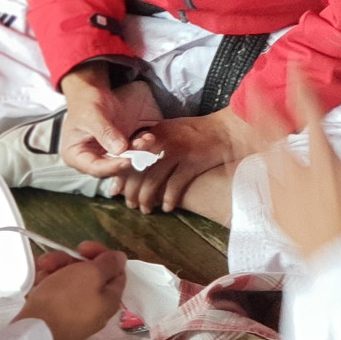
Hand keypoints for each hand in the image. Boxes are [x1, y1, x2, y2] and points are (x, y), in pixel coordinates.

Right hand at [15, 240, 127, 339]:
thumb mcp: (90, 274)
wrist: (33, 333)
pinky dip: (47, 286)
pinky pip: (56, 297)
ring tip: (41, 269)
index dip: (101, 254)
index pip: (115, 271)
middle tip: (52, 258)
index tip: (82, 247)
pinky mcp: (56, 322)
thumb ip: (108, 264)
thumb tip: (120, 258)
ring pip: (69, 284)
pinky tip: (36, 283)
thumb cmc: (64, 300)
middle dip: (70, 262)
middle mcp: (96, 310)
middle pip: (89, 276)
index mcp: (110, 300)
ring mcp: (75, 317)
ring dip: (55, 271)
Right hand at [58, 67, 160, 176]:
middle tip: (141, 152)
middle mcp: (90, 158)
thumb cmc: (84, 103)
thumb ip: (104, 132)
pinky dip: (140, 144)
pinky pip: (131, 150)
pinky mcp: (118, 147)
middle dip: (128, 160)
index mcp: (75, 155)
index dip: (111, 167)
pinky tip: (147, 136)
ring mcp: (105, 153)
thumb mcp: (92, 116)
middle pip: (111, 168)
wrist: (92, 92)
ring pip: (124, 160)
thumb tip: (119, 149)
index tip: (127, 161)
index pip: (94, 168)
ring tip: (146, 140)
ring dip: (137, 152)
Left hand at [113, 109, 246, 213]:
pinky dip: (168, 199)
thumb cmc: (195, 134)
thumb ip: (150, 145)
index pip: (130, 157)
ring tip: (145, 210)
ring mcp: (178, 152)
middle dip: (131, 192)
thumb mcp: (169, 132)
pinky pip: (175, 186)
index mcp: (154, 133)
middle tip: (130, 205)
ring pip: (153, 181)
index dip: (121, 176)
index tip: (115, 190)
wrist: (225, 130)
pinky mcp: (193, 162)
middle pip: (138, 170)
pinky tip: (166, 207)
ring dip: (147, 199)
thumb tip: (130, 165)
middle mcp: (163, 142)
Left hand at [249, 70, 340, 259]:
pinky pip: (256, 185)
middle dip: (264, 106)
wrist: (340, 262)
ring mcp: (283, 190)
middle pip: (276, 131)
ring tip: (244, 118)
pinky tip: (233, 161)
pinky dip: (245, 171)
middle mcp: (301, 171)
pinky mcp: (273, 210)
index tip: (295, 72)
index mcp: (328, 161)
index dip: (302, 90)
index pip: (313, 116)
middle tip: (254, 88)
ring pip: (263, 154)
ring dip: (253, 134)